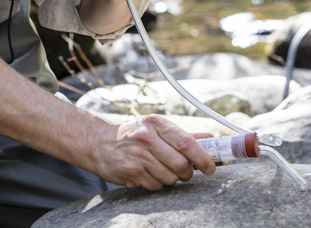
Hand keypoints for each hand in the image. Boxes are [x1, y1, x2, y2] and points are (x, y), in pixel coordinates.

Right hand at [89, 114, 215, 189]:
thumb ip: (183, 135)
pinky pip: (155, 186)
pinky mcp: (130, 171)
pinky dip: (156, 184)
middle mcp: (146, 137)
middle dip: (187, 173)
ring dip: (170, 179)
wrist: (99, 143)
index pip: (186, 141)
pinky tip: (147, 174)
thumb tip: (210, 138)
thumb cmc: (133, 136)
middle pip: (181, 164)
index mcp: (156, 123)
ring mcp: (137, 155)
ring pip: (170, 178)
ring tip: (159, 170)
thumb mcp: (155, 129)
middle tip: (184, 172)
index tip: (210, 167)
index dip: (202, 157)